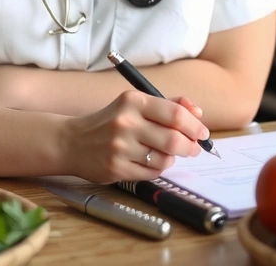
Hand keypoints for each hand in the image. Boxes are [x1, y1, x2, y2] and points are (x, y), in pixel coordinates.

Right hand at [60, 90, 208, 182]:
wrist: (72, 142)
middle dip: (190, 146)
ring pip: (164, 158)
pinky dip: (158, 168)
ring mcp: (120, 148)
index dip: (195, 125)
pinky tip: (152, 161)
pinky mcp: (115, 169)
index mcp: (133, 101)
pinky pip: (151, 172)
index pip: (175, 114)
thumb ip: (168, 105)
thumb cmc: (110, 121)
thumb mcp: (135, 104)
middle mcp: (126, 123)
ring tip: (168, 153)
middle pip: (173, 139)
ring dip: (173, 158)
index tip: (203, 133)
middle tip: (194, 148)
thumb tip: (198, 112)